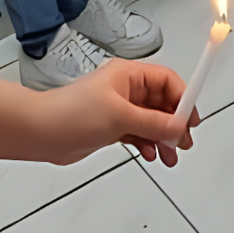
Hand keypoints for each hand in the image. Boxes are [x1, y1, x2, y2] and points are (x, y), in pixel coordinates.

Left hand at [37, 59, 197, 167]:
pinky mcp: (111, 127)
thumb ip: (152, 122)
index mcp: (128, 75)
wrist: (42, 132)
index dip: (182, 98)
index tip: (191, 120)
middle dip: (175, 123)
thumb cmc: (70, 113)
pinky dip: (148, 144)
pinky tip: (150, 154)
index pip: (167, 80)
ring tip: (169, 157)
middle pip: (162, 102)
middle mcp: (125, 90)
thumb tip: (177, 126)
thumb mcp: (120, 116)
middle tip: (183, 142)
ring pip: (152, 121)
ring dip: (163, 138)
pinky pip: (139, 134)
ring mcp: (118, 109)